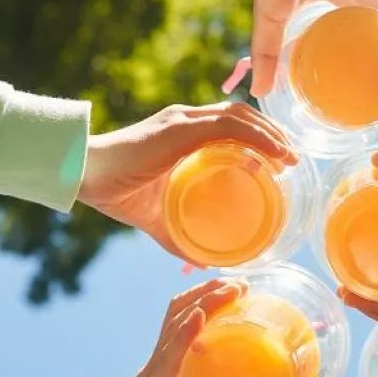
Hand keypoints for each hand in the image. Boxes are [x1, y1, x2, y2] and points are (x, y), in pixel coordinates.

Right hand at [78, 102, 296, 258]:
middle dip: (272, 134)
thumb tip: (204, 261)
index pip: (231, 123)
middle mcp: (186, 119)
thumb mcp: (158, 219)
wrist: (85, 177)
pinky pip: (230, 126)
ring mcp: (183, 120)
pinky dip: (258, 138)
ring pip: (241, 117)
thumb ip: (180, 238)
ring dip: (271, 135)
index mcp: (182, 132)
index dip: (259, 135)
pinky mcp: (180, 128)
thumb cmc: (116, 194)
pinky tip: (275, 155)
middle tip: (292, 159)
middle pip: (242, 115)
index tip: (280, 159)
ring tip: (290, 158)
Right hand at [109, 277, 311, 376]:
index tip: (244, 284)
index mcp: (179, 365)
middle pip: (181, 311)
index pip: (191, 318)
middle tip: (242, 281)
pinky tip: (199, 320)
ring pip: (175, 325)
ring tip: (228, 290)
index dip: (212, 296)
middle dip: (209, 290)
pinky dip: (183, 335)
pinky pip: (167, 358)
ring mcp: (153, 374)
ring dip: (202, 302)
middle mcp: (162, 362)